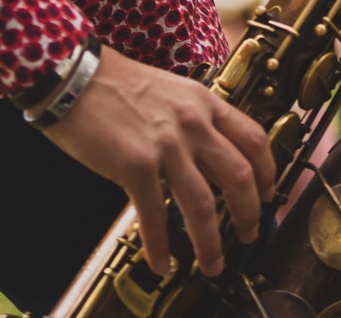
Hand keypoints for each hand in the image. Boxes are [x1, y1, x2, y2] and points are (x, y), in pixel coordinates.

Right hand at [41, 47, 275, 278]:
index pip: (254, 139)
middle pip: (239, 176)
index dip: (267, 173)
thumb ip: (192, 118)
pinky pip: (155, 215)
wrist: (73, 76)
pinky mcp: (136, 164)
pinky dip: (159, 246)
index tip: (267, 194)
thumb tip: (206, 157)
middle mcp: (193, 123)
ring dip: (211, 243)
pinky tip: (161, 263)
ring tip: (212, 263)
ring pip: (203, 204)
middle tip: (249, 235)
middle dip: (250, 213)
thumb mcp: (170, 89)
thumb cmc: (115, 83)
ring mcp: (166, 144)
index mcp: (205, 102)